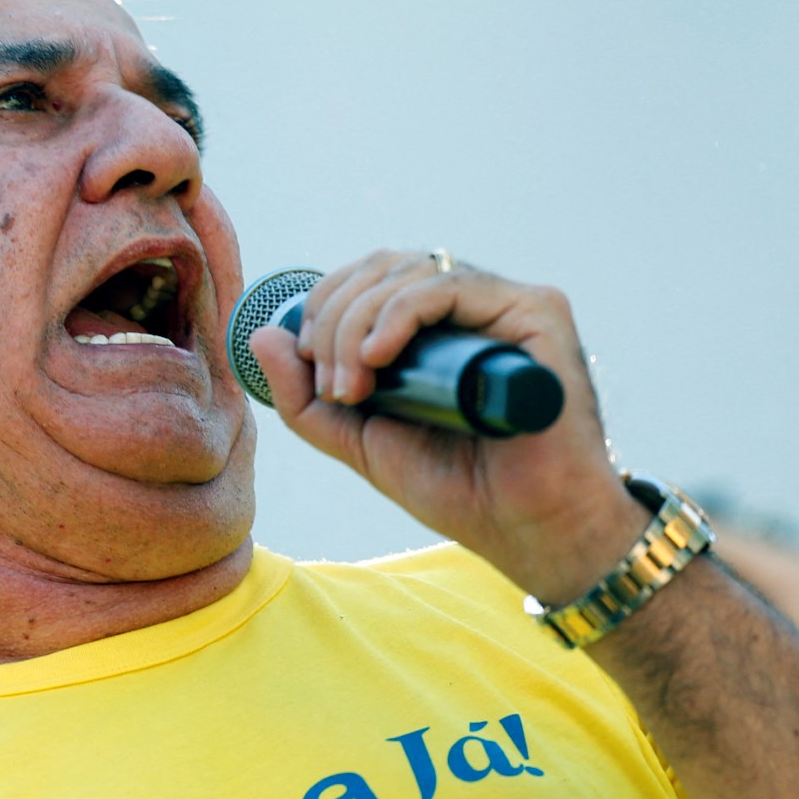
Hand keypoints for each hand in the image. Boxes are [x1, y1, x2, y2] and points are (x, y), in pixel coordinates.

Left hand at [249, 249, 647, 601]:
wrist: (529, 529)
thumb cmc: (459, 487)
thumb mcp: (362, 440)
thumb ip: (308, 398)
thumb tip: (262, 335)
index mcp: (436, 325)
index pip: (367, 279)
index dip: (324, 310)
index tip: (312, 374)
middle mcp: (472, 305)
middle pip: (380, 268)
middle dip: (333, 319)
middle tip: (330, 386)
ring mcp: (505, 303)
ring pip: (406, 272)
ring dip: (356, 322)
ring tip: (351, 388)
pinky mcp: (537, 311)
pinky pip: (450, 285)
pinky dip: (399, 313)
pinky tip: (376, 357)